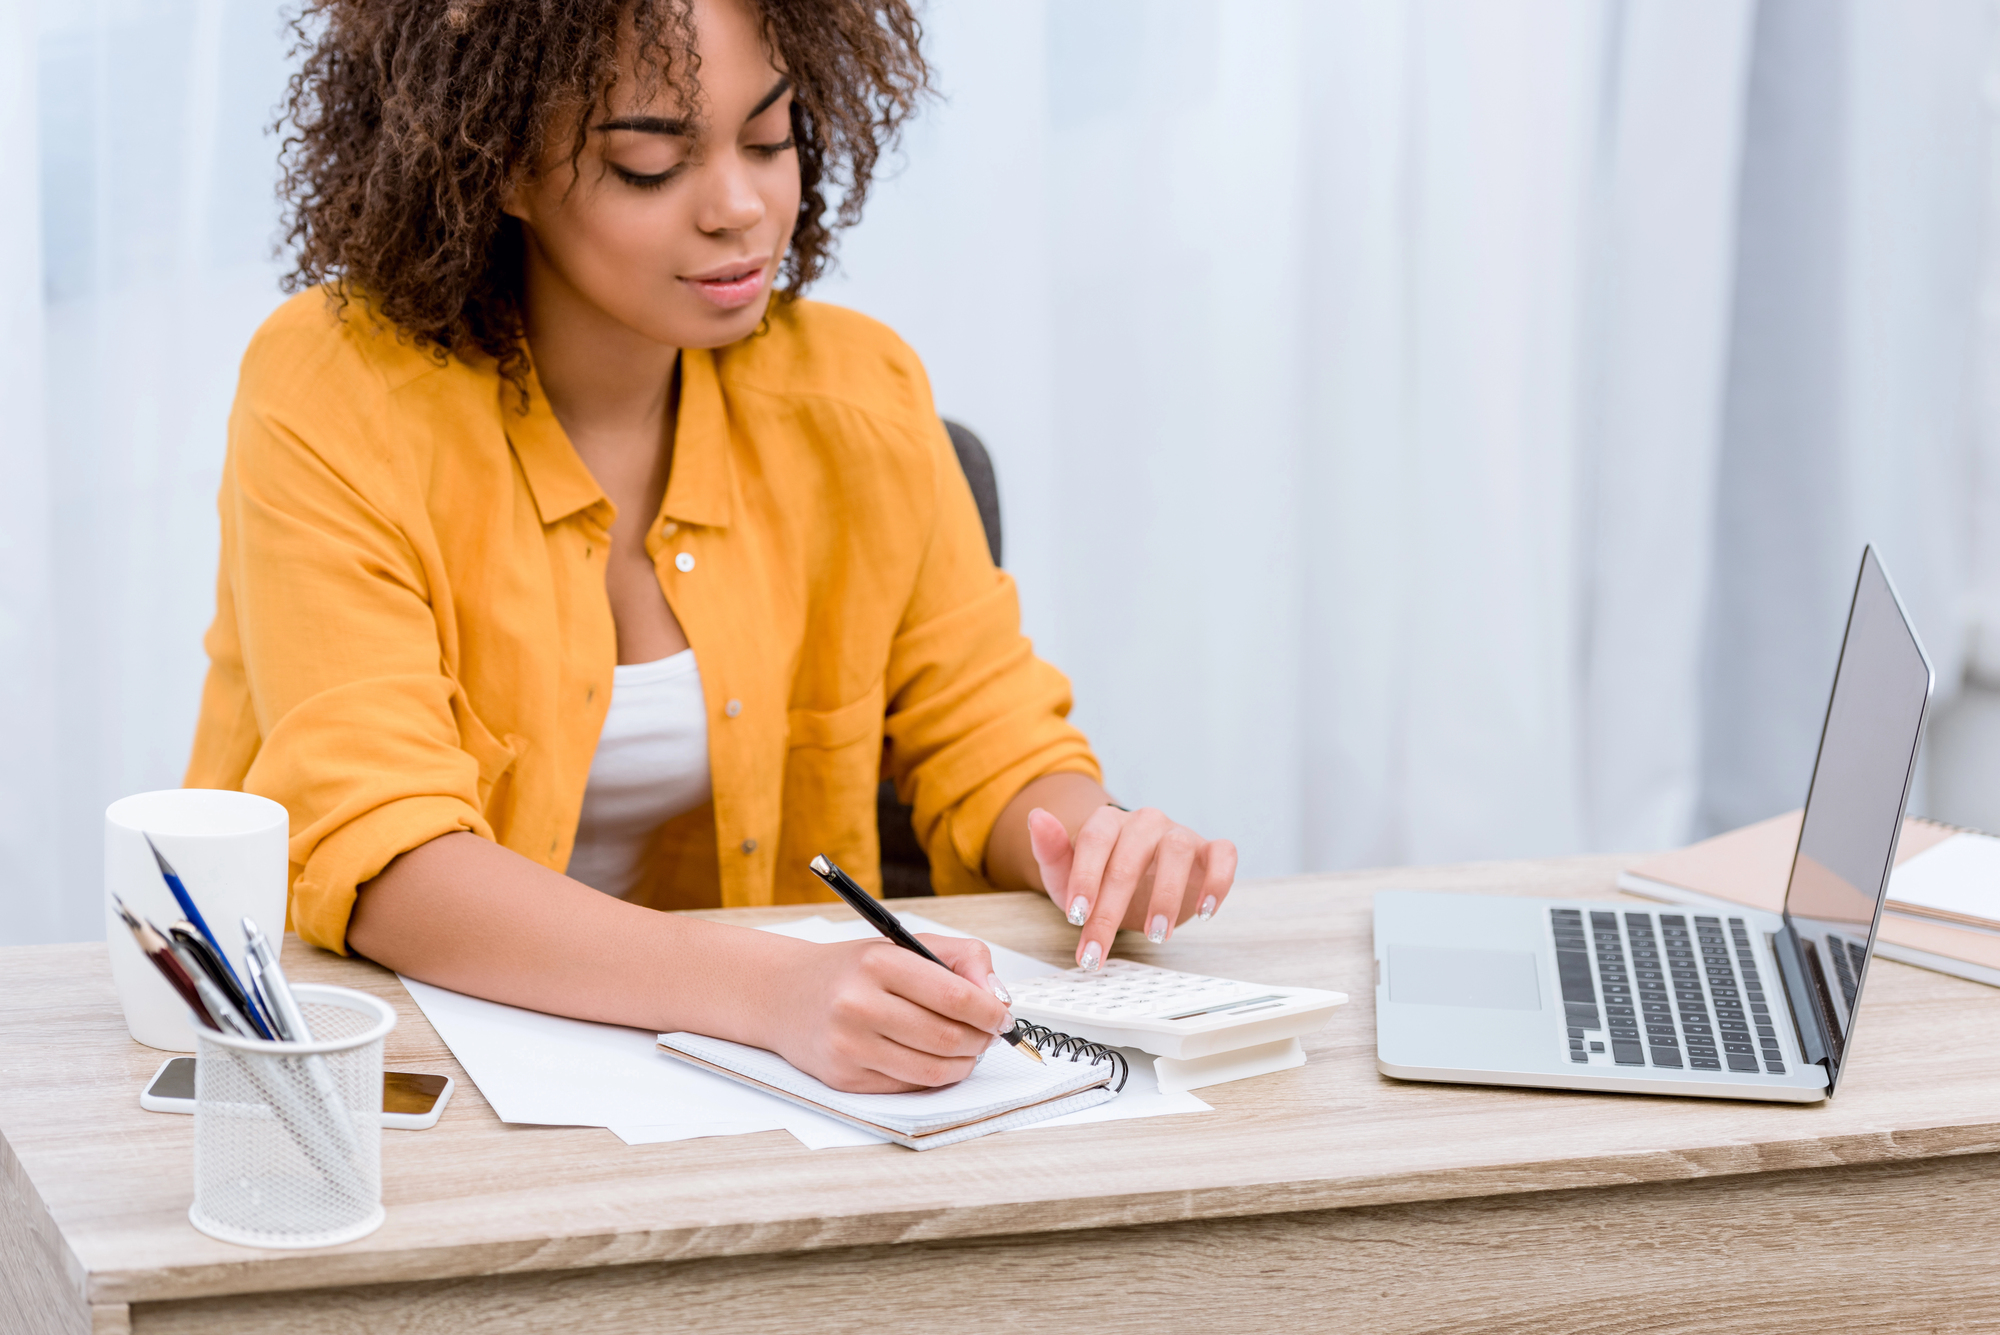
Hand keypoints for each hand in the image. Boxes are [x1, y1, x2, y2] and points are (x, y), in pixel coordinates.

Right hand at [765, 933, 1012, 1092]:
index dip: (989, 1011)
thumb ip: (961, 958)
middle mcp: (858, 1005)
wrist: (785, 995)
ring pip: (932, 1071)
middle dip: (981, 1040)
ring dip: (964, 1064)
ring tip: (967, 1049)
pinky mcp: (844, 1079)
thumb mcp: (905, 944)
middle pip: (947, 1037)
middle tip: (989, 1034)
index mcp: (878, 963)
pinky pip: (908, 1087)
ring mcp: (848, 1046)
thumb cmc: (852, 970)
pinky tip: (933, 1059)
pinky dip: (932, 1077)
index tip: (1002, 1015)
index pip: (954, 995)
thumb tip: (997, 997)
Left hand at [1028, 806, 1237, 970]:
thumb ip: (1050, 848)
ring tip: (1156, 935)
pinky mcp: (1209, 851)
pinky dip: (1218, 880)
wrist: (1134, 884)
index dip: (1085, 877)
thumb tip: (1036, 816)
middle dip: (1113, 908)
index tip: (1075, 916)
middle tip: (1100, 949)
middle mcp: (1146, 822)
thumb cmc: (1098, 879)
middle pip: (1131, 856)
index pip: (1095, 839)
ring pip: (1178, 849)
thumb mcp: (1064, 873)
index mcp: (1109, 821)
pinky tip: (1204, 911)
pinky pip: (1223, 855)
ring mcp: (1180, 834)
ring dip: (1167, 895)